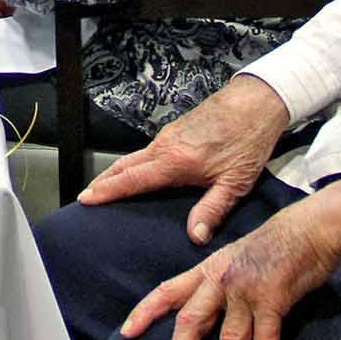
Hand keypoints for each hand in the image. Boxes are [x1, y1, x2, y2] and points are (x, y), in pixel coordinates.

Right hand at [83, 75, 292, 240]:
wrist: (255, 101)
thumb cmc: (247, 140)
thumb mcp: (235, 182)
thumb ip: (212, 210)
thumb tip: (194, 237)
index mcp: (175, 161)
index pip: (132, 179)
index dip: (107, 191)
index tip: (85, 198)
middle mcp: (166, 146)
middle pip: (124, 165)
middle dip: (104, 182)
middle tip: (86, 196)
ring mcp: (170, 135)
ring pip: (135, 155)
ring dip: (117, 171)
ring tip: (105, 186)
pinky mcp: (177, 129)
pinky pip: (147, 149)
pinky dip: (134, 162)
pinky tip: (139, 171)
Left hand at [126, 183, 340, 339]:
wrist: (310, 228)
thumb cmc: (276, 245)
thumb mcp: (236, 260)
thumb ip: (219, 285)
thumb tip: (208, 314)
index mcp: (208, 270)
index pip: (168, 291)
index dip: (145, 311)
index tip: (127, 332)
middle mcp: (220, 280)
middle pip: (190, 322)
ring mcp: (245, 289)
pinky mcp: (271, 299)